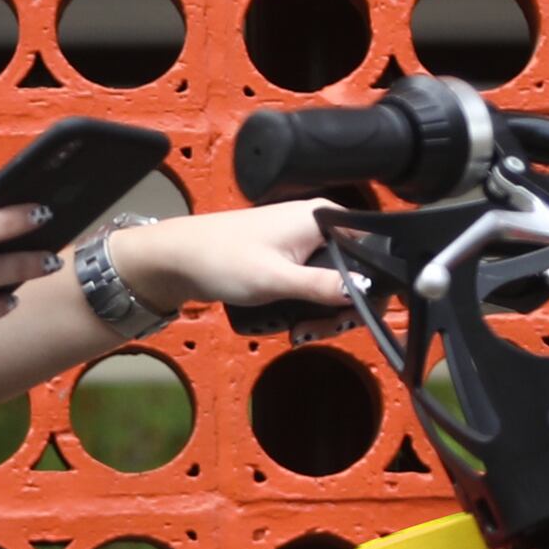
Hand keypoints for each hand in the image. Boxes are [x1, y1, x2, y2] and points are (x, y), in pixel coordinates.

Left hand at [112, 201, 354, 320]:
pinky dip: (306, 306)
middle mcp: (316, 225)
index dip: (369, 285)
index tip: (350, 316)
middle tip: (314, 330)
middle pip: (353, 271)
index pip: (371, 248)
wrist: (177, 260)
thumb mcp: (277, 279)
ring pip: (332, 283)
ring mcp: (302, 241)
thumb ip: (323, 286)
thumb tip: (363, 290)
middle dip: (339, 308)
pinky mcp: (288, 257)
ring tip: (299, 330)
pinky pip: (312, 284)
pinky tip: (293, 322)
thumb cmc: (222, 259)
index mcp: (321, 218)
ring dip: (321, 312)